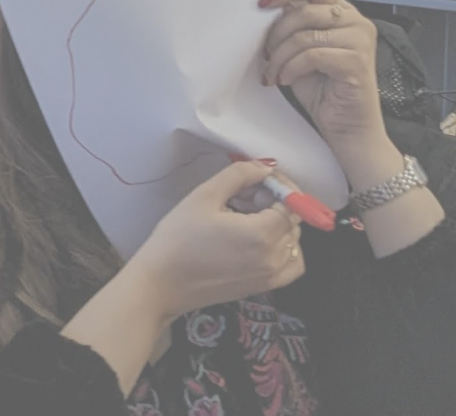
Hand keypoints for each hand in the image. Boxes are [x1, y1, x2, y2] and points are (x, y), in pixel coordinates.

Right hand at [129, 160, 303, 321]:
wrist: (161, 283)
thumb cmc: (179, 236)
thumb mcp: (205, 195)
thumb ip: (240, 175)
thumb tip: (265, 167)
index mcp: (261, 234)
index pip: (291, 203)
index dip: (279, 186)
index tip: (258, 178)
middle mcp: (273, 258)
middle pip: (293, 221)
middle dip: (276, 202)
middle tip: (245, 195)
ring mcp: (269, 277)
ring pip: (293, 241)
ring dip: (279, 223)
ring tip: (248, 216)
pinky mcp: (262, 288)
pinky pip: (291, 265)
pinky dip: (286, 250)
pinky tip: (262, 239)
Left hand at [259, 0, 383, 152]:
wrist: (348, 129)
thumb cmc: (324, 90)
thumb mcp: (302, 51)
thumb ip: (294, 27)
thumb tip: (268, 9)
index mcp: (344, 13)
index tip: (262, 2)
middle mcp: (356, 21)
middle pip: (304, 10)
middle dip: (276, 33)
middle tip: (265, 54)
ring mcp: (360, 40)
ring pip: (304, 34)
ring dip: (280, 56)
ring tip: (273, 73)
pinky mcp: (357, 61)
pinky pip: (312, 55)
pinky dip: (291, 68)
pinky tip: (286, 80)